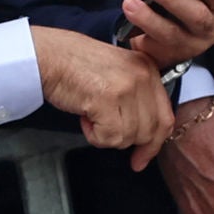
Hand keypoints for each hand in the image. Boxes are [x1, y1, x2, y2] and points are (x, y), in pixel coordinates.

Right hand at [34, 28, 176, 168]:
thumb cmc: (75, 64)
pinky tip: (85, 117)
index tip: (142, 158)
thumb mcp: (118, 74)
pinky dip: (95, 136)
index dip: (154, 144)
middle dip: (127, 142)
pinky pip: (110, 137)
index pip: (165, 117)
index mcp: (148, 69)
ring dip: (106, 135)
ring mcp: (126, 88)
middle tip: (106, 134)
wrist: (48, 55)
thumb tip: (145, 136)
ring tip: (91, 115)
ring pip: (129, 137)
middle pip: (149, 131)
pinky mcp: (108, 99)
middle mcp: (142, 77)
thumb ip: (136, 98)